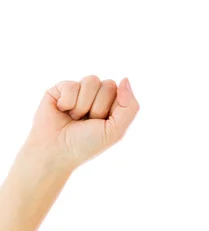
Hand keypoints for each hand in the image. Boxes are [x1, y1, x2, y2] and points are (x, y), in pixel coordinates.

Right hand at [23, 75, 139, 170]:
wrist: (56, 151)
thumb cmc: (87, 143)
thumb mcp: (116, 130)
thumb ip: (130, 106)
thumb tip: (125, 79)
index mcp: (113, 104)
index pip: (122, 90)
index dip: (112, 108)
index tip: (102, 123)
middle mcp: (97, 95)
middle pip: (108, 84)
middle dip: (98, 107)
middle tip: (87, 121)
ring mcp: (79, 90)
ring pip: (91, 81)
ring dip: (83, 105)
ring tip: (75, 117)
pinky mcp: (60, 88)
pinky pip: (72, 84)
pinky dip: (67, 102)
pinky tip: (62, 110)